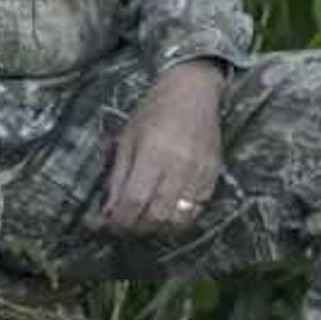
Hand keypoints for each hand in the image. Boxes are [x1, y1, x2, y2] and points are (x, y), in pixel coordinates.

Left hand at [96, 60, 225, 233]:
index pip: (134, 200)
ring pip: (179, 219)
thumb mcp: (126, 139)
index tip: (108, 224)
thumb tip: (106, 213)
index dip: (119, 220)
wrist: (193, 91)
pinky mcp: (214, 175)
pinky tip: (166, 211)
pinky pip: (197, 209)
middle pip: (157, 215)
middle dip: (136, 227)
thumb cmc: (154, 111)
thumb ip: (117, 178)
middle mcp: (178, 165)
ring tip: (144, 221)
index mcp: (152, 152)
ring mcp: (200, 172)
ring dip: (158, 228)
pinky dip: (179, 218)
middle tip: (124, 225)